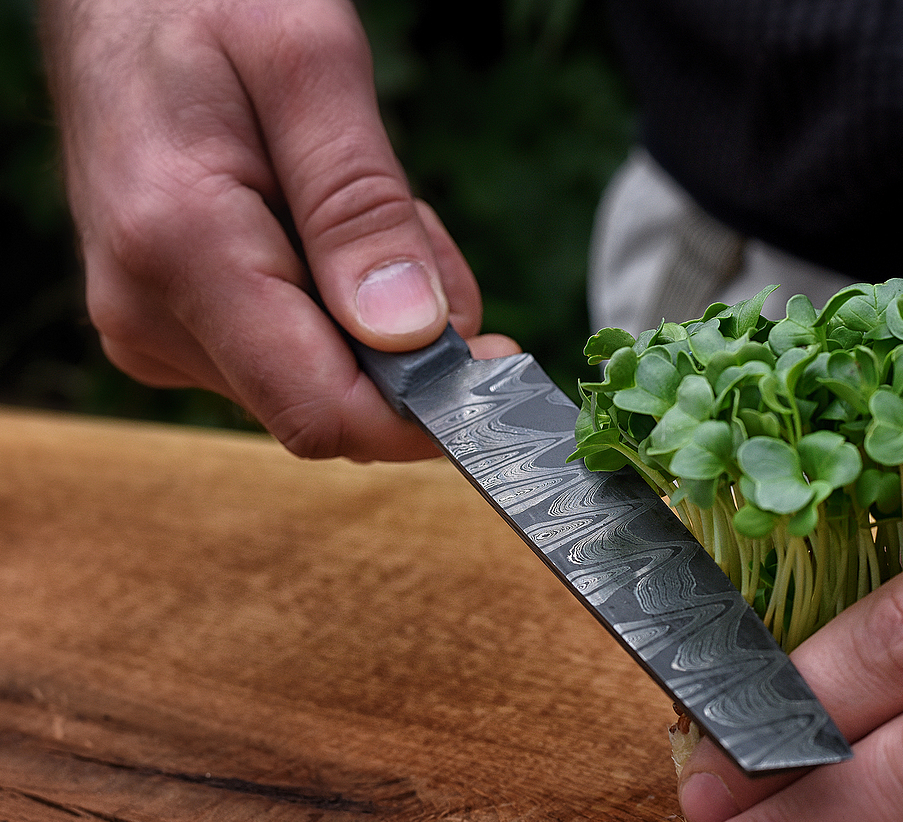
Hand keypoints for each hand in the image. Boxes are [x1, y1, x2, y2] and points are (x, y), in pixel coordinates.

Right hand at [41, 0, 517, 459]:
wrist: (116, 4)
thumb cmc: (206, 6)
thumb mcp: (307, 64)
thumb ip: (359, 204)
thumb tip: (410, 335)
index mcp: (180, 249)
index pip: (321, 409)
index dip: (427, 414)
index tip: (500, 364)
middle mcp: (152, 314)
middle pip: (335, 399)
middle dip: (411, 339)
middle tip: (417, 225)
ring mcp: (157, 330)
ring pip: (324, 378)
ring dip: (382, 312)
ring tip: (363, 202)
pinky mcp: (175, 330)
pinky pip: (295, 354)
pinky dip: (344, 305)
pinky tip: (328, 226)